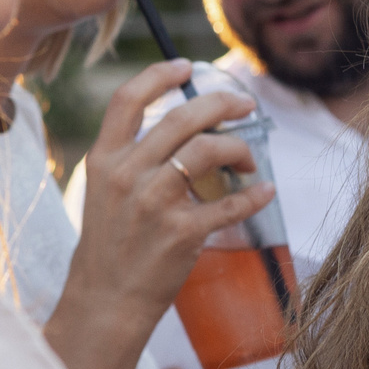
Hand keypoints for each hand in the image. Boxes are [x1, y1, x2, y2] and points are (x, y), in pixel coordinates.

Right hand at [44, 61, 278, 368]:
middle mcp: (125, 174)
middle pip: (181, 118)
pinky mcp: (180, 234)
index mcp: (103, 160)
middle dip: (221, 104)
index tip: (186, 67)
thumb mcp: (105, 194)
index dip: (159, 75)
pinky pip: (230, 203)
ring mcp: (153, 203)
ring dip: (239, 149)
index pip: (128, 100)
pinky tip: (265, 191)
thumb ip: (132, 161)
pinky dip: (254, 195)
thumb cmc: (109, 247)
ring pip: (207, 151)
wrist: (104, 301)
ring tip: (249, 159)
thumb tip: (182, 132)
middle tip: (244, 106)